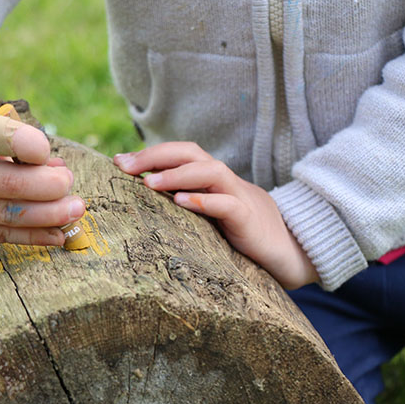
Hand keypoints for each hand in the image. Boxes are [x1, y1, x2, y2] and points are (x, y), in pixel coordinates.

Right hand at [0, 117, 85, 247]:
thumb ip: (17, 146)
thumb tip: (58, 170)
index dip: (31, 147)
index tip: (47, 153)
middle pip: (10, 185)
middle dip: (50, 189)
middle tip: (71, 187)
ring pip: (8, 216)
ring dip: (49, 216)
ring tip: (75, 211)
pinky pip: (0, 237)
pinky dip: (33, 237)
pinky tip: (57, 235)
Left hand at [113, 142, 317, 288]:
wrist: (286, 250)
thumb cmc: (238, 233)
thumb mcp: (207, 215)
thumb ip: (183, 202)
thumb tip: (143, 200)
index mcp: (211, 178)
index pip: (179, 154)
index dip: (150, 154)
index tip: (118, 162)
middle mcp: (223, 180)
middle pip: (190, 154)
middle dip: (155, 156)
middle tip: (124, 166)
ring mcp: (238, 196)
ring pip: (209, 172)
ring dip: (177, 175)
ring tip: (148, 184)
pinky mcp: (249, 218)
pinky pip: (227, 204)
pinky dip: (204, 200)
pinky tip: (181, 203)